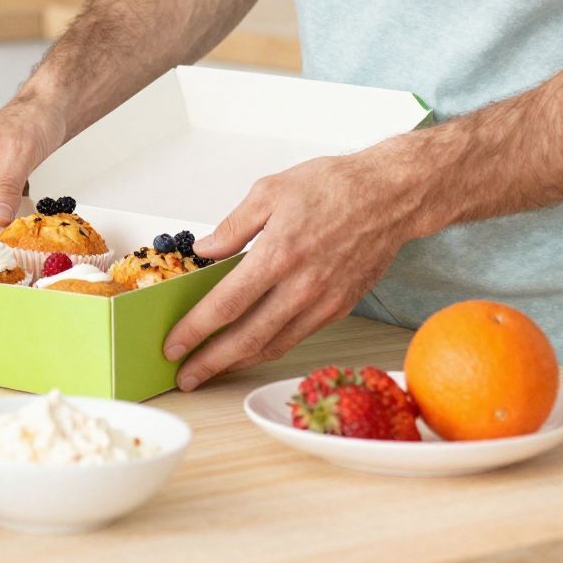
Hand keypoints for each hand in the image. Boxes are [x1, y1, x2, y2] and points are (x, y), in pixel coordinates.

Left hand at [163, 146, 427, 390]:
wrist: (390, 197)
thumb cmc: (333, 187)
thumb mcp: (270, 191)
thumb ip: (233, 226)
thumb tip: (204, 251)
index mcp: (278, 255)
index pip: (225, 305)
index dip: (195, 330)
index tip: (173, 345)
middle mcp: (301, 286)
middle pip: (247, 338)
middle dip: (210, 362)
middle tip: (185, 376)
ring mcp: (323, 302)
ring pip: (273, 345)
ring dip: (238, 362)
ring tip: (211, 369)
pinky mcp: (339, 308)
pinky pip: (297, 337)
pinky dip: (269, 349)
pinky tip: (250, 349)